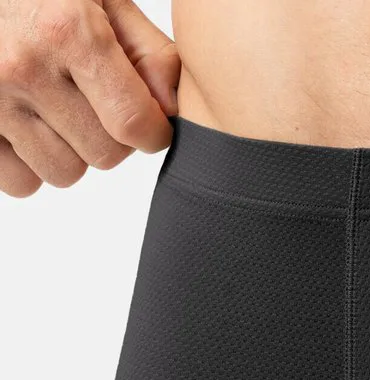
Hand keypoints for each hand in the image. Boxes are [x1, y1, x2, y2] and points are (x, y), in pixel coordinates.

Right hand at [0, 0, 179, 196]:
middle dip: (111, 137)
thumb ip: (146, 51)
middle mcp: (25, 67)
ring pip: (65, 172)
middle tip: (93, 102)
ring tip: (57, 109)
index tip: (152, 127)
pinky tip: (30, 125)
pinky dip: (32, 165)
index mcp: (67, 30)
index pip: (132, 121)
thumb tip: (170, 110)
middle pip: (104, 154)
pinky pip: (22, 182)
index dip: (153, 133)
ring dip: (72, 152)